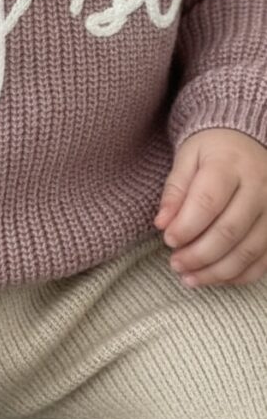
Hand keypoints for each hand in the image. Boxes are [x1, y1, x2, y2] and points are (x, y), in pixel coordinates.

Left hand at [154, 127, 266, 288]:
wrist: (246, 141)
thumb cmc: (211, 151)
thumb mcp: (187, 158)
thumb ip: (175, 190)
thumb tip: (162, 223)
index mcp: (230, 164)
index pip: (208, 201)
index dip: (186, 226)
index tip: (168, 239)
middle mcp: (259, 187)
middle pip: (229, 231)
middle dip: (198, 254)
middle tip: (175, 263)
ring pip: (248, 251)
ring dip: (216, 271)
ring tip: (189, 277)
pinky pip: (263, 260)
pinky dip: (238, 275)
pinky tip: (214, 277)